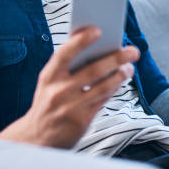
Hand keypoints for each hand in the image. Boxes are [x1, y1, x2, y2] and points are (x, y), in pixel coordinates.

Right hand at [0, 26, 139, 147]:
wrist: (36, 138)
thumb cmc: (48, 101)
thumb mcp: (49, 81)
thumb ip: (66, 64)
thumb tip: (90, 40)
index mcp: (48, 76)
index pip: (64, 54)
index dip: (80, 41)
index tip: (97, 30)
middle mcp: (58, 91)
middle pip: (93, 71)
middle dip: (116, 58)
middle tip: (132, 51)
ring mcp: (70, 108)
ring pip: (103, 87)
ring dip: (120, 75)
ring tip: (129, 67)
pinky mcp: (81, 121)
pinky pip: (102, 101)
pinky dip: (113, 89)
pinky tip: (120, 81)